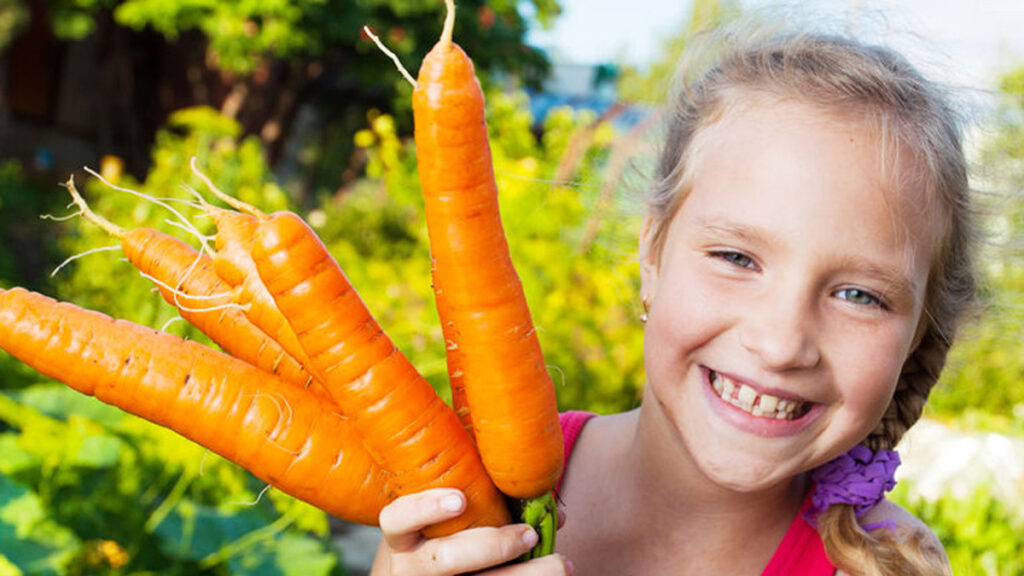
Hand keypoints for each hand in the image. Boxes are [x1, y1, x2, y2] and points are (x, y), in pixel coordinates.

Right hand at [372, 488, 573, 575]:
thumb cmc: (435, 540)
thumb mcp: (438, 522)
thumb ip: (480, 498)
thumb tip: (548, 502)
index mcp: (402, 537)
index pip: (398, 519)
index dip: (425, 508)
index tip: (459, 500)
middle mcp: (409, 568)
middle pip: (445, 559)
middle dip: (493, 546)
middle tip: (529, 534)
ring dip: (525, 575)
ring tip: (559, 564)